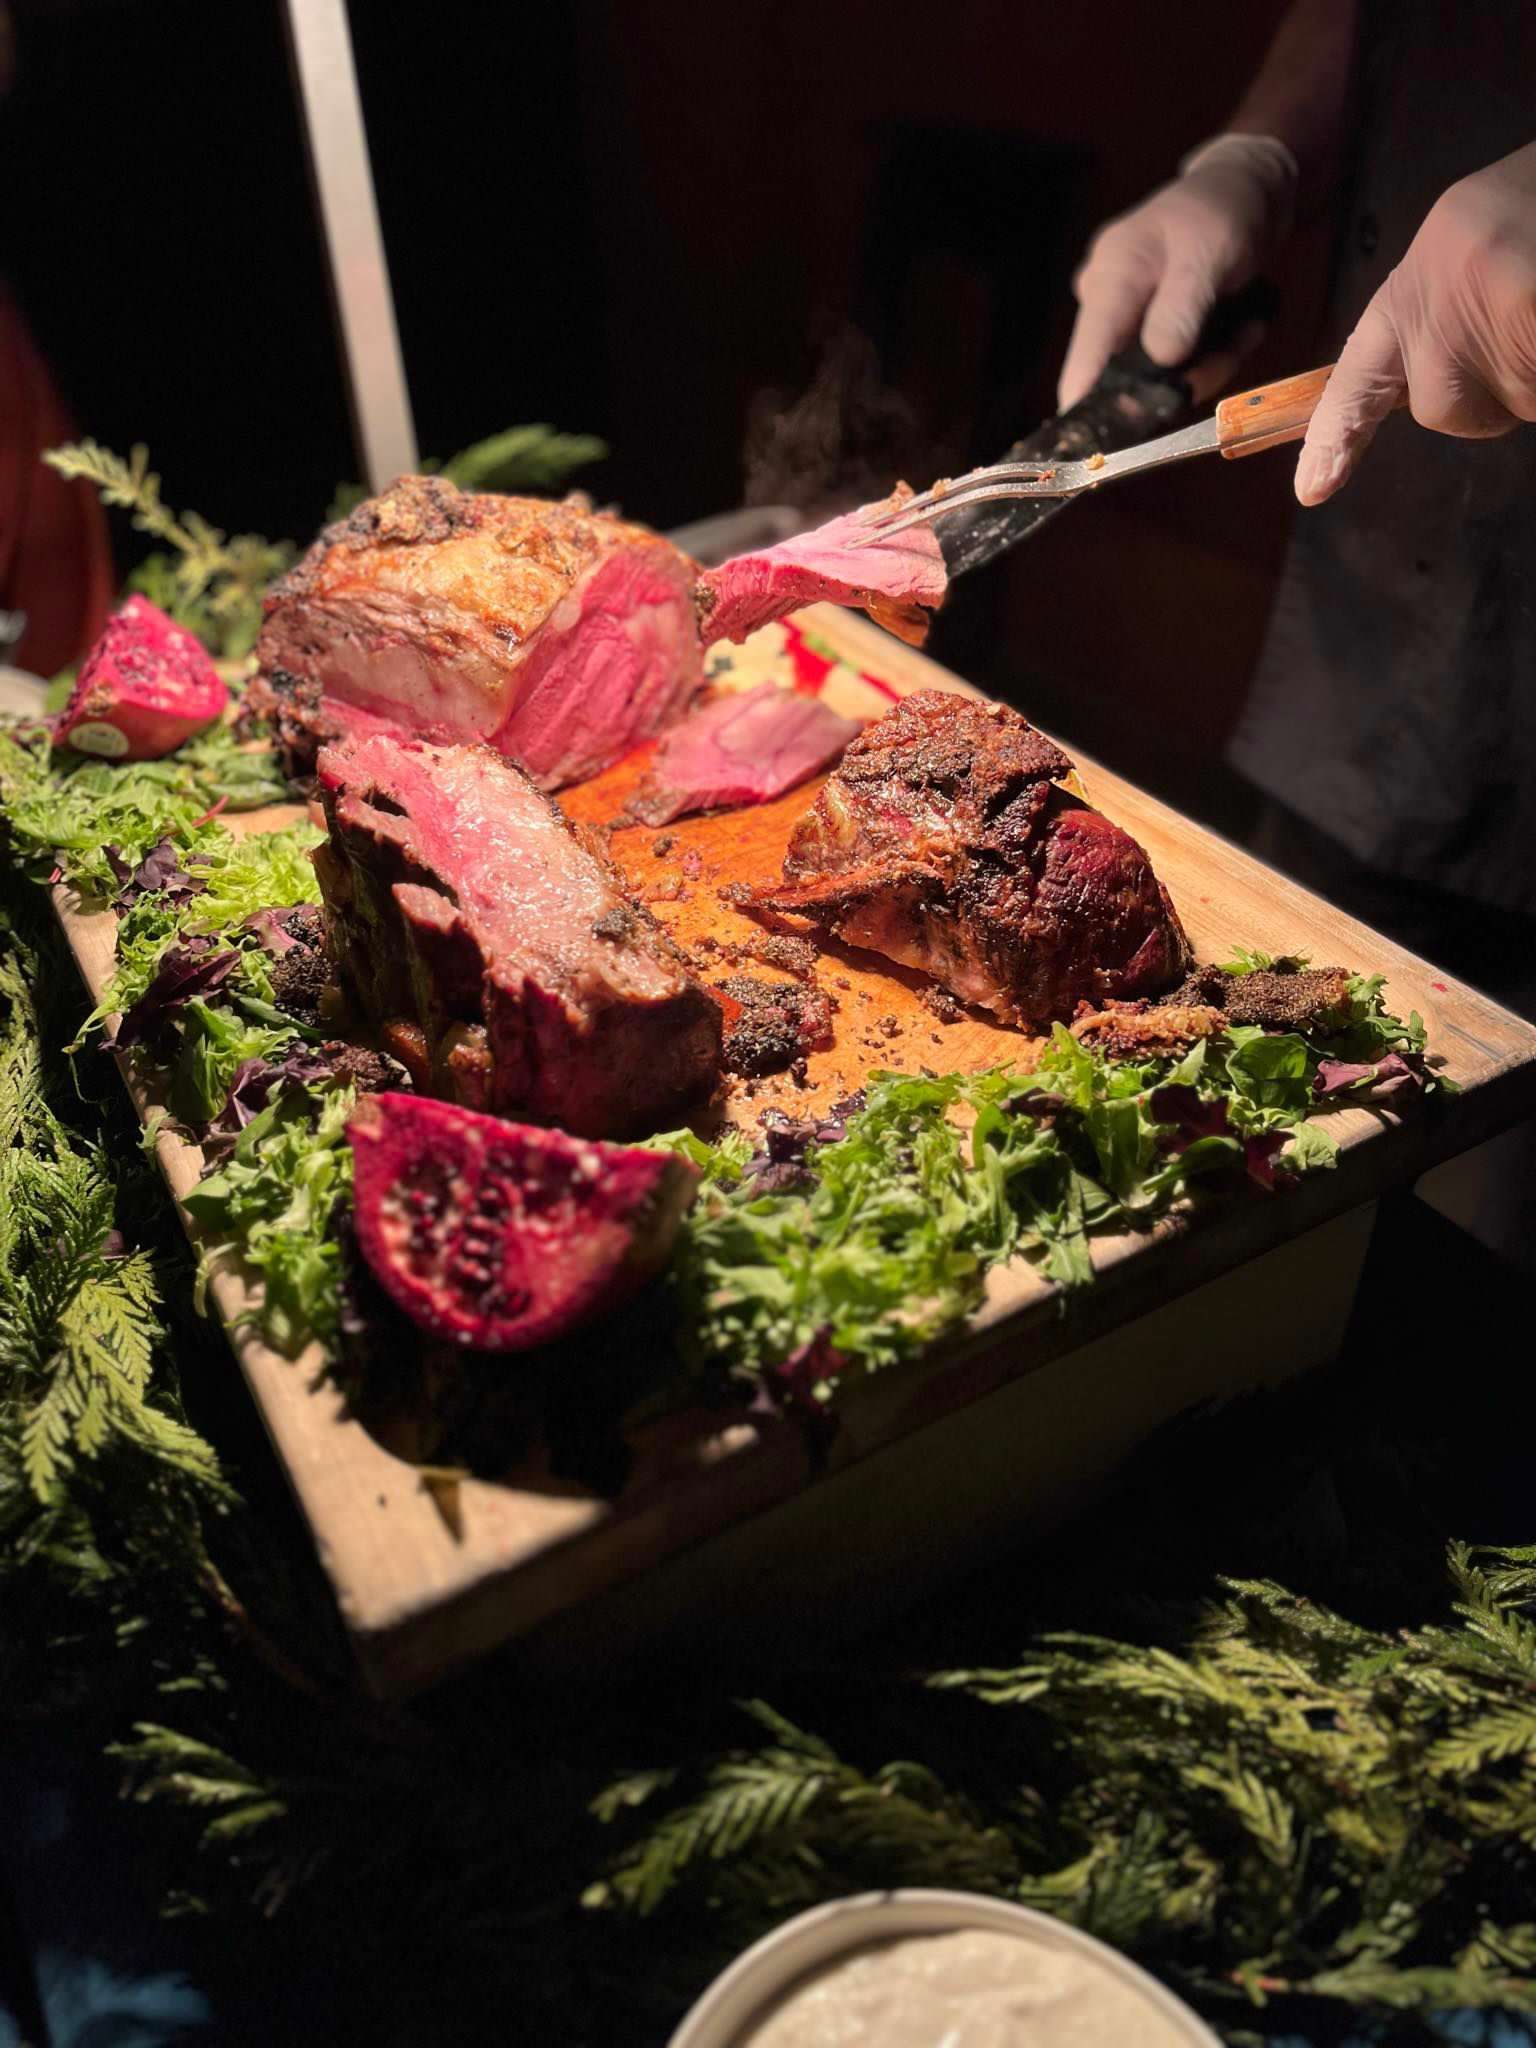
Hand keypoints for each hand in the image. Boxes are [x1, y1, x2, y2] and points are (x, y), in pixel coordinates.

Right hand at [1058, 135, 1296, 411]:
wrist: (1247, 189)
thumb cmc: (1226, 210)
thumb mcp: (1210, 253)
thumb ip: (1183, 307)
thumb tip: (1162, 360)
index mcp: (1110, 278)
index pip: (1085, 359)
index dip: (1090, 409)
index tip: (1114, 442)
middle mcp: (1105, 300)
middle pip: (1124, 379)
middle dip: (1184, 378)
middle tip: (1235, 346)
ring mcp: (1126, 316)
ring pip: (1156, 378)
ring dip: (1207, 364)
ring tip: (1244, 326)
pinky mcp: (1148, 326)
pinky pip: (1173, 365)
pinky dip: (1209, 355)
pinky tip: (1235, 325)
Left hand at [1297, 142, 1535, 504]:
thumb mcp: (1488, 251)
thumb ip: (1455, 323)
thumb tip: (1444, 398)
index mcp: (1423, 271)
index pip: (1362, 369)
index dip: (1338, 431)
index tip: (1313, 487)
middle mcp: (1442, 279)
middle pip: (1446, 409)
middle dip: (1499, 396)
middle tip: (1530, 330)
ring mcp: (1493, 288)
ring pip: (1515, 402)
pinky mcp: (1529, 300)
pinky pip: (1532, 387)